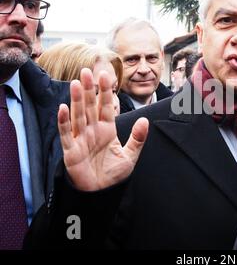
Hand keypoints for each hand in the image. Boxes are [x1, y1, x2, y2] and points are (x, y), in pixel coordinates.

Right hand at [58, 68, 148, 190]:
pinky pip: (66, 134)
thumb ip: (138, 139)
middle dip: (89, 89)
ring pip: (78, 115)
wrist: (101, 194)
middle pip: (90, 106)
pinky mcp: (71, 151)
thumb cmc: (113, 175)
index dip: (106, 92)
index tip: (107, 76)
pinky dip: (64, 122)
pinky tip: (63, 108)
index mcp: (107, 130)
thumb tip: (145, 120)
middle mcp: (93, 131)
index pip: (106, 107)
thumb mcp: (130, 156)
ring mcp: (81, 139)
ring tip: (77, 83)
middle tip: (87, 71)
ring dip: (77, 100)